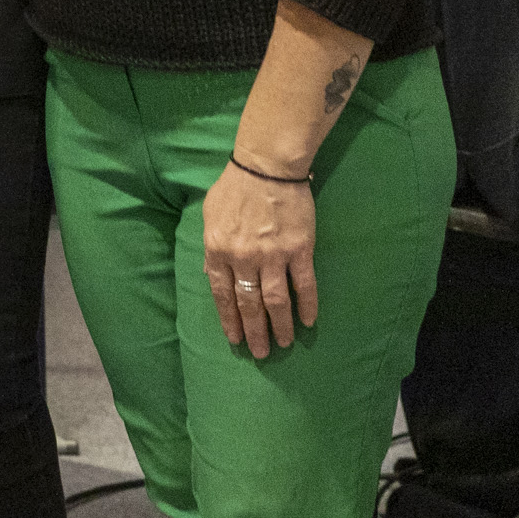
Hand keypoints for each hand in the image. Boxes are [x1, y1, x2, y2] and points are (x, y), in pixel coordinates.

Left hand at [201, 157, 318, 356]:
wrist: (267, 166)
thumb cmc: (235, 187)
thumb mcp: (210, 215)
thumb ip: (212, 246)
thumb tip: (212, 273)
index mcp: (218, 250)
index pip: (222, 295)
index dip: (229, 319)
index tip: (235, 339)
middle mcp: (244, 258)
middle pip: (249, 304)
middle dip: (254, 331)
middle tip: (261, 352)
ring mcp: (273, 255)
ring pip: (276, 301)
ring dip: (280, 326)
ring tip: (283, 343)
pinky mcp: (299, 250)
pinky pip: (304, 284)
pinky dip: (307, 305)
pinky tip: (308, 321)